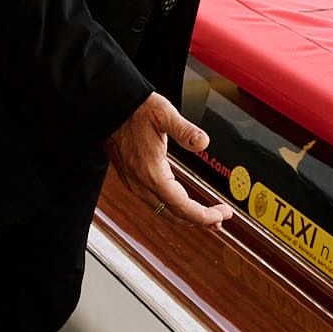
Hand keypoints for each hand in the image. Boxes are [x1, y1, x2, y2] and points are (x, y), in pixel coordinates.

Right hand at [103, 91, 232, 228]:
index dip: (205, 215)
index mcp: (152, 173)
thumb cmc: (135, 112)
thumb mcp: (164, 114)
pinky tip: (183, 205)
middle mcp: (141, 184)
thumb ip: (186, 130)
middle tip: (220, 218)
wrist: (109, 111)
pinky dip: (173, 209)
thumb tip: (203, 142)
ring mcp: (135, 185)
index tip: (223, 214)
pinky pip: (155, 204)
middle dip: (200, 220)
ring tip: (206, 217)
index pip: (182, 207)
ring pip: (164, 212)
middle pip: (174, 215)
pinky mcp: (133, 182)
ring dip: (186, 218)